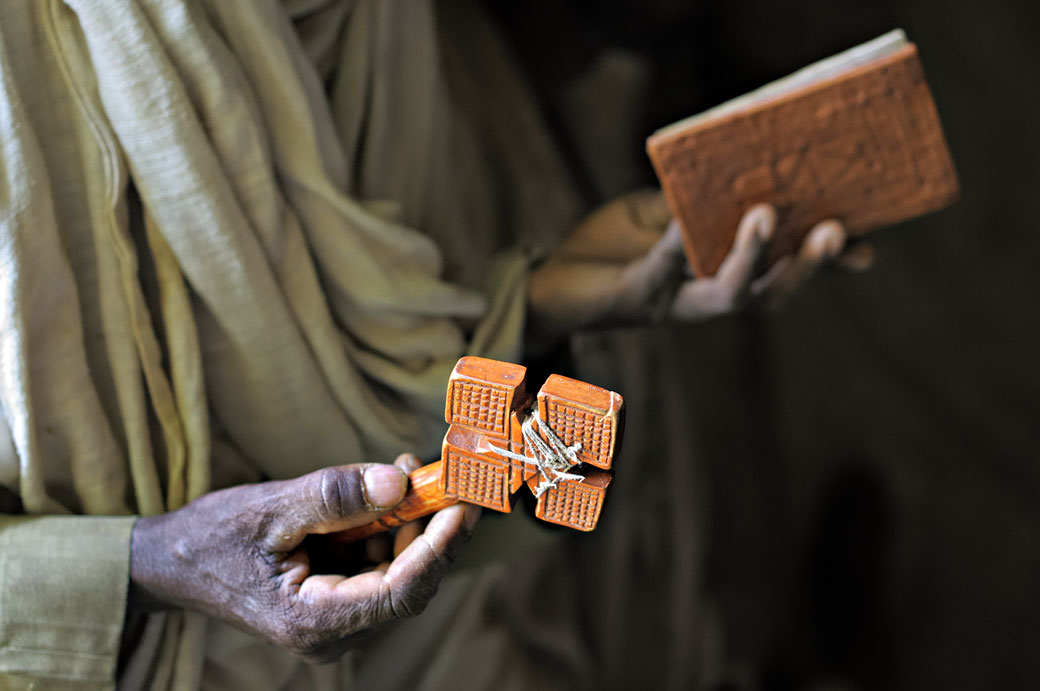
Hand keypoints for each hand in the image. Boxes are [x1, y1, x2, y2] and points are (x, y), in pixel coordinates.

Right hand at [129, 455, 477, 662]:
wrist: (170, 562)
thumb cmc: (211, 538)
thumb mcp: (269, 508)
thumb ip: (334, 497)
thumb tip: (398, 482)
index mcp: (313, 621)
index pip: (400, 592)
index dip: (438, 548)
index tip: (463, 504)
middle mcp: (333, 631)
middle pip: (410, 584)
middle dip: (435, 529)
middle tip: (452, 478)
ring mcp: (337, 618)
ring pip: (400, 572)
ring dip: (414, 522)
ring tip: (412, 470)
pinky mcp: (337, 598)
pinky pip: (379, 564)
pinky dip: (391, 526)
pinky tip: (391, 490)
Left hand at [527, 190, 872, 341]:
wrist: (552, 283)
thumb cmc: (611, 247)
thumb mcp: (658, 214)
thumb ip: (693, 202)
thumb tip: (733, 168)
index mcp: (720, 278)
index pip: (783, 273)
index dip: (825, 264)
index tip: (868, 248)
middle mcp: (706, 300)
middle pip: (771, 293)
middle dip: (806, 265)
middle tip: (835, 232)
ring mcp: (675, 304)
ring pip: (729, 294)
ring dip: (752, 258)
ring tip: (766, 215)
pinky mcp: (638, 295)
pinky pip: (663, 269)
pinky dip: (678, 243)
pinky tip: (688, 220)